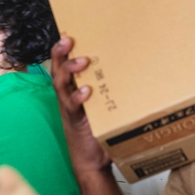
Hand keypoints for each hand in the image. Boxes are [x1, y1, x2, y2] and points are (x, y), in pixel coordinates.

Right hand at [51, 36, 110, 173]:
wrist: (93, 161)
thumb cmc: (101, 132)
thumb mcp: (105, 106)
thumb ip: (112, 90)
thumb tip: (137, 68)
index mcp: (73, 89)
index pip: (63, 64)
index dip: (62, 49)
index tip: (68, 33)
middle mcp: (67, 95)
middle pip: (57, 69)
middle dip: (60, 53)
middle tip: (68, 39)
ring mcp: (69, 108)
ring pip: (60, 84)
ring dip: (69, 70)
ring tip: (82, 61)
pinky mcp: (74, 120)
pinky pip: (71, 106)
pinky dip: (78, 97)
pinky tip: (87, 90)